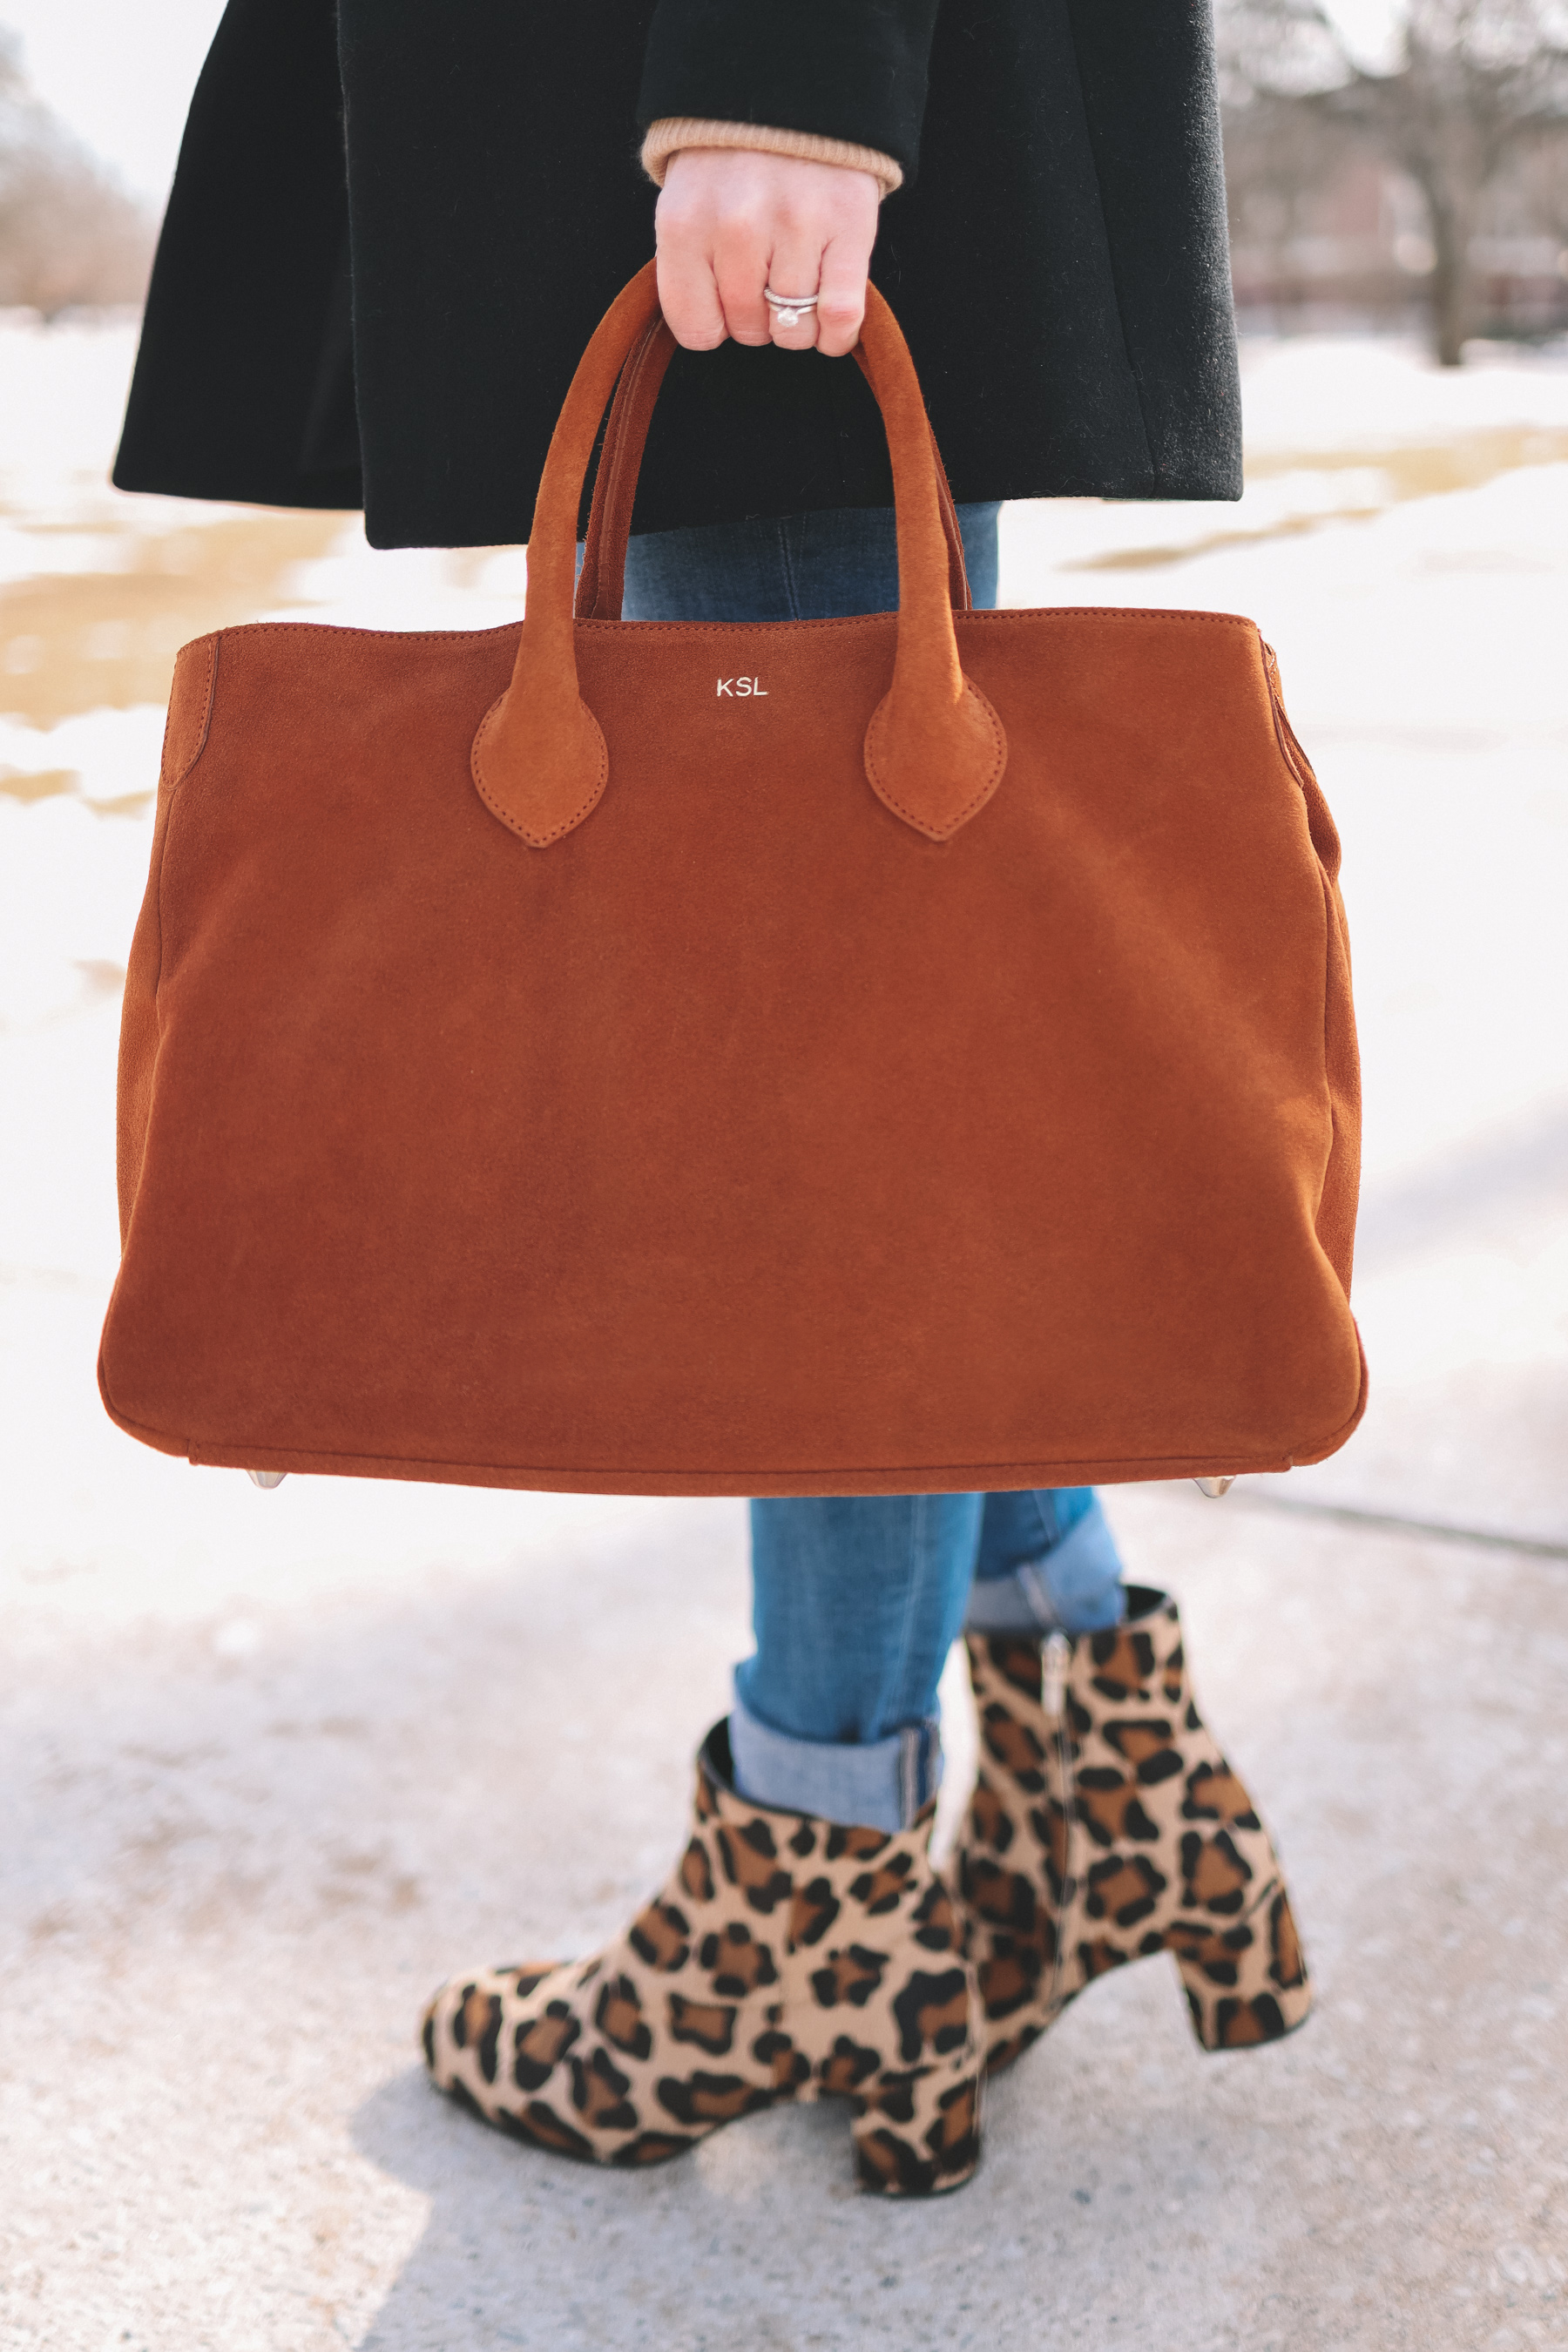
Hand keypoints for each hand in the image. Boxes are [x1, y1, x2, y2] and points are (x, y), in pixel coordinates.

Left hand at [654, 148, 878, 357]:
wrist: (792, 87)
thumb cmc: (732, 164)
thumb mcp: (686, 204)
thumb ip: (688, 268)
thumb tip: (711, 334)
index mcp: (685, 224)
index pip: (696, 329)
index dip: (714, 327)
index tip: (723, 304)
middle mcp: (738, 226)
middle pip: (747, 330)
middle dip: (756, 319)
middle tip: (763, 279)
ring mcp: (797, 225)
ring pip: (793, 329)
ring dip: (796, 325)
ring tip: (796, 287)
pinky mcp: (850, 226)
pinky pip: (840, 316)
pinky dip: (835, 335)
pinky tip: (829, 322)